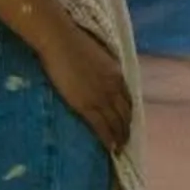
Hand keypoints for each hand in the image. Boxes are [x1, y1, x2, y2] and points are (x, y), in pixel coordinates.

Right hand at [37, 25, 133, 154]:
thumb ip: (104, 69)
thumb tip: (101, 76)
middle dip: (126, 128)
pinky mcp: (87, 105)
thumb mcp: (98, 56)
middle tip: (126, 139)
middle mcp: (114, 87)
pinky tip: (111, 148)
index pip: (128, 99)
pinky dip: (108, 139)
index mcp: (117, 74)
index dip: (129, 113)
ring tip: (119, 147)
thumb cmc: (73, 43)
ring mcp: (101, 97)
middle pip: (125, 113)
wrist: (60, 41)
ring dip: (120, 137)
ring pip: (116, 123)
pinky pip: (102, 126)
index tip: (128, 121)